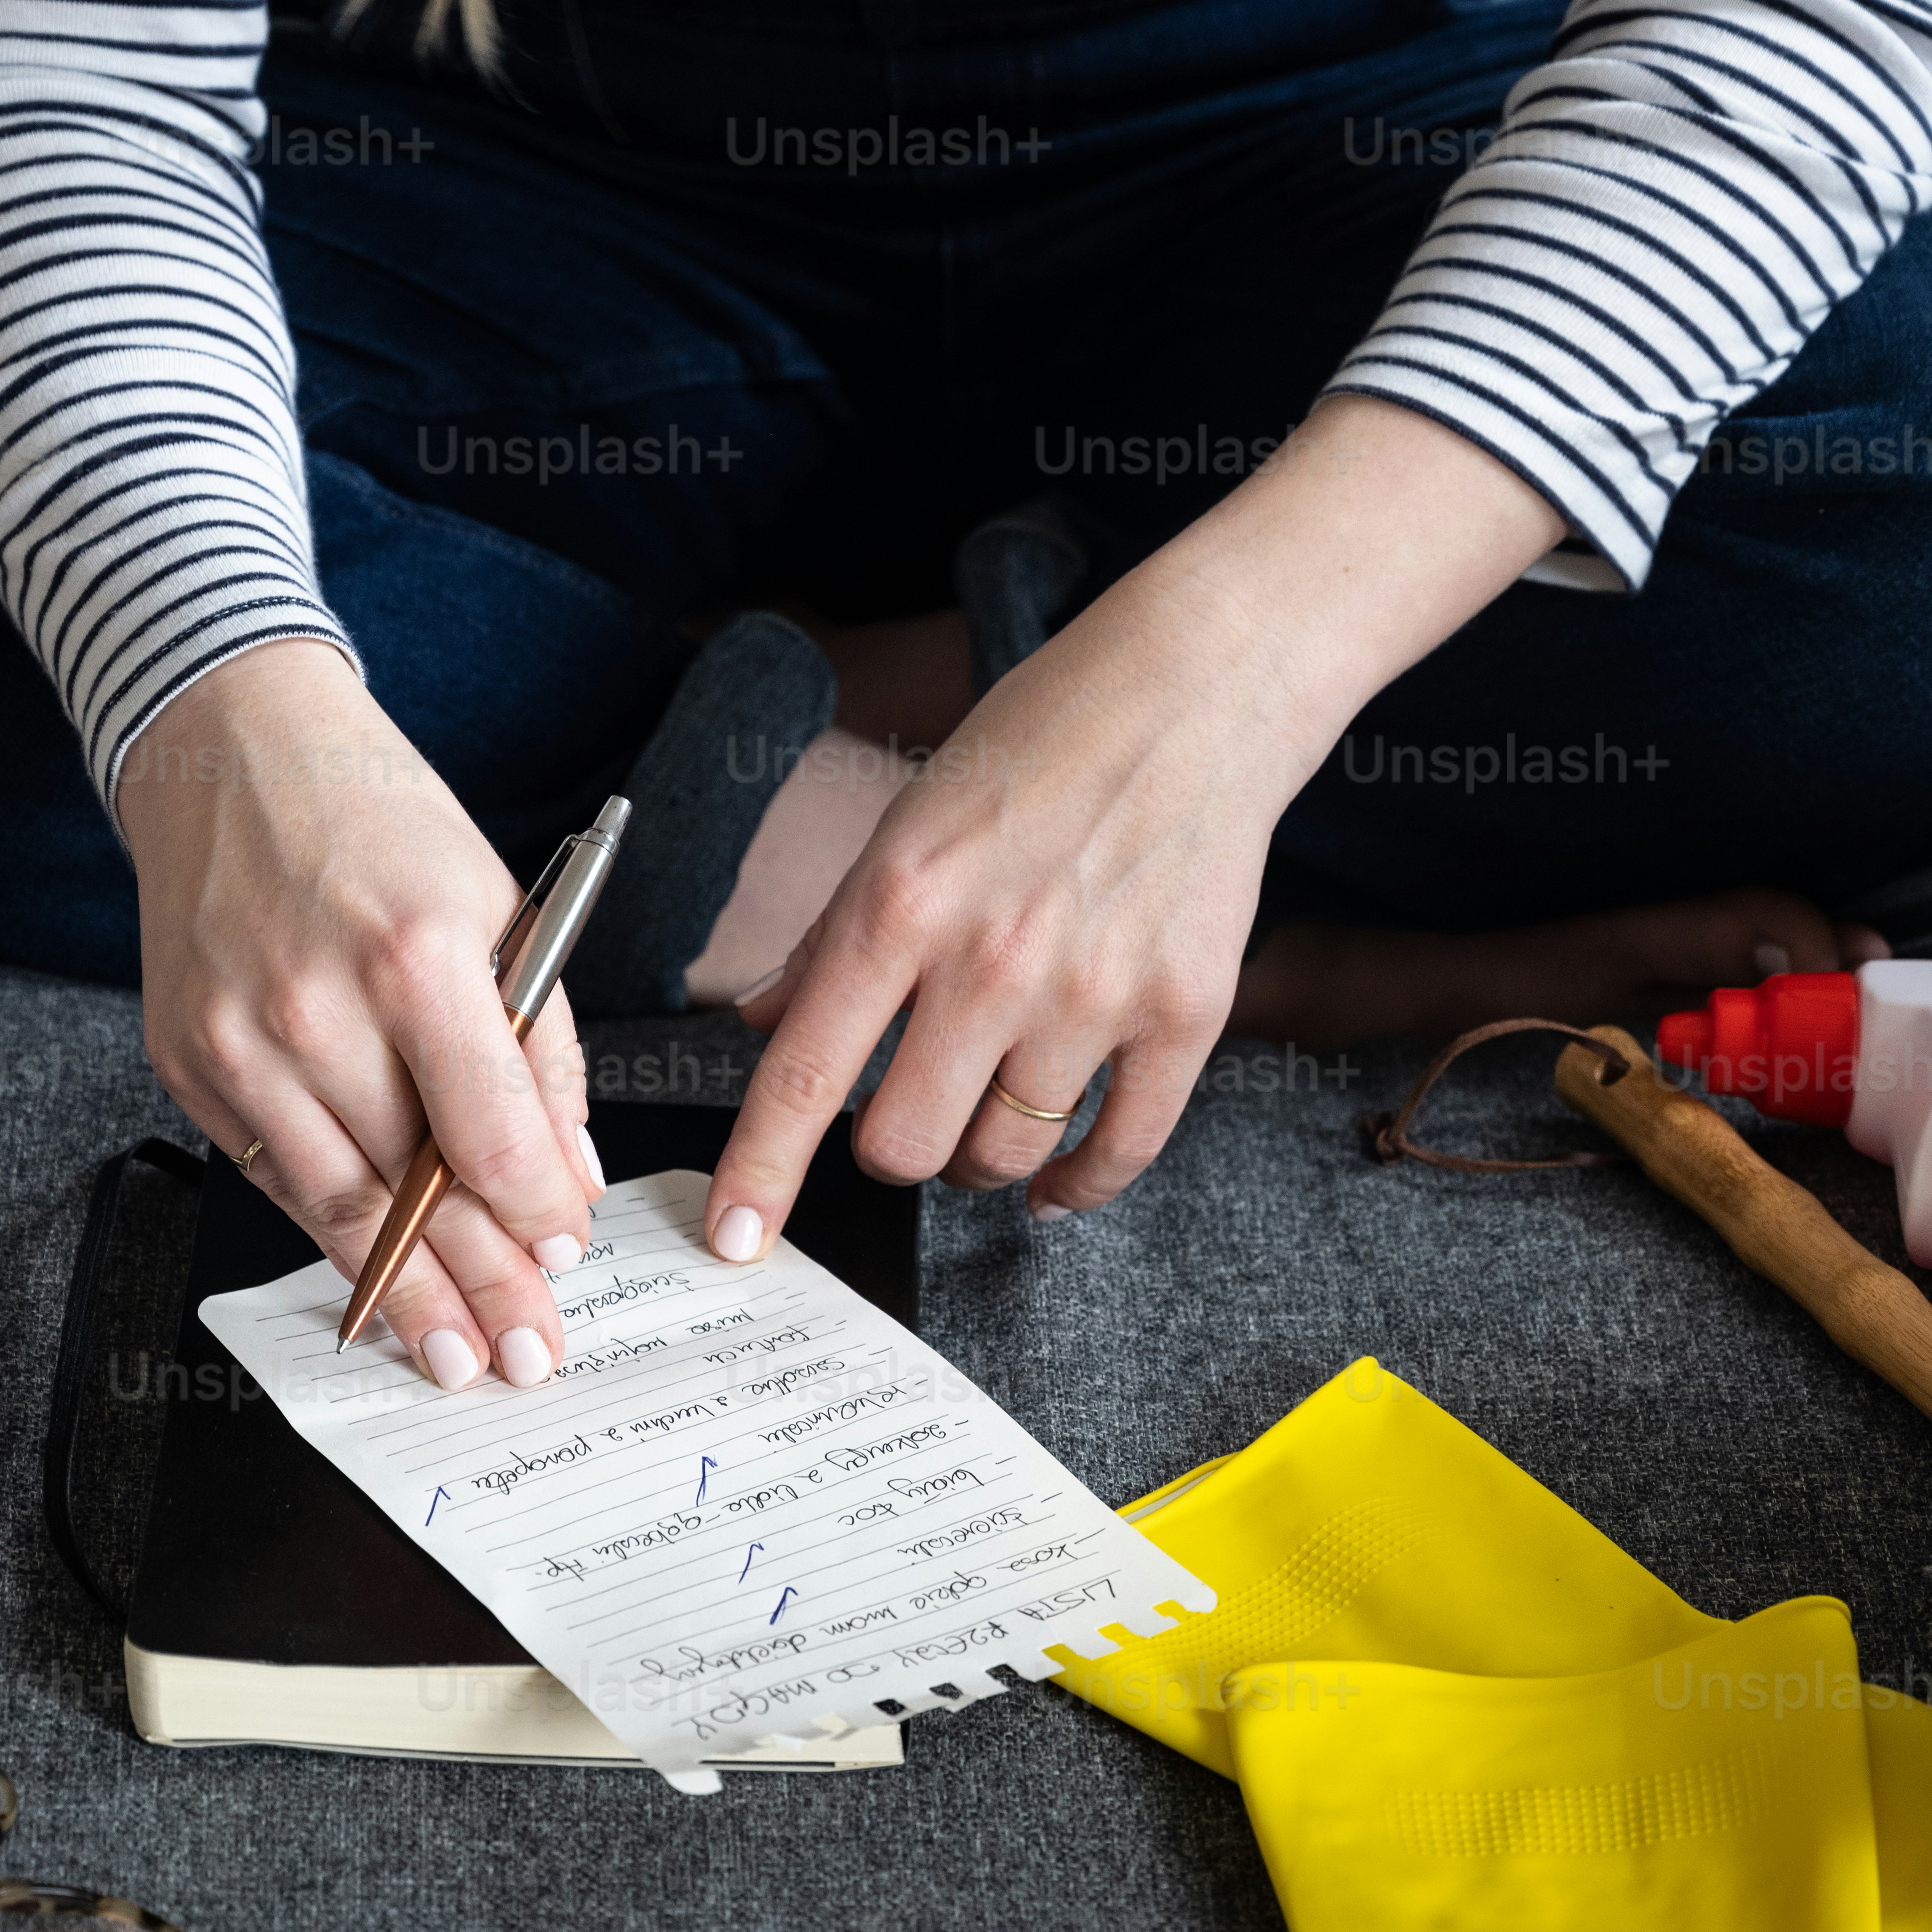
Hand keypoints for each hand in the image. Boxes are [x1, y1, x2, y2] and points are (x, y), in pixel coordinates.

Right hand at [118, 642, 598, 1385]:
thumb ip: (539, 1053)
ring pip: (335, 1203)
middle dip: (479, 1284)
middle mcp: (311, 1007)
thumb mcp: (499, 909)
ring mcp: (236, 1042)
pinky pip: (276, 1174)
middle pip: (411, 1186)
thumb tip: (562, 1180)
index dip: (533, 1210)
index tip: (565, 1253)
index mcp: (412, 956)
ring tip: (456, 1354)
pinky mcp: (188, 1061)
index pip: (488, 1130)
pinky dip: (332, 1232)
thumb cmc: (380, 822)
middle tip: (527, 1353)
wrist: (229, 751)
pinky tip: (376, 1285)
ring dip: (403, 1293)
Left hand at [702, 402, 1568, 1251]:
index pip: (806, 1073)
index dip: (760, 1171)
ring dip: (980, 1157)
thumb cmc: (1041, 742)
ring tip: (985, 1110)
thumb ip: (833, 934)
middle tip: (905, 1110)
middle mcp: (992, 959)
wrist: (1198, 693)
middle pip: (905, 1146)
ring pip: (1004, 1154)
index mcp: (903, 902)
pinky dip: (1078, 1184)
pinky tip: (1056, 1182)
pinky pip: (1122, 1149)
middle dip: (890, 1148)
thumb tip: (766, 1024)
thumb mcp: (907, 819)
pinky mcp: (1184, 1011)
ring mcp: (1095, 992)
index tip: (733, 1238)